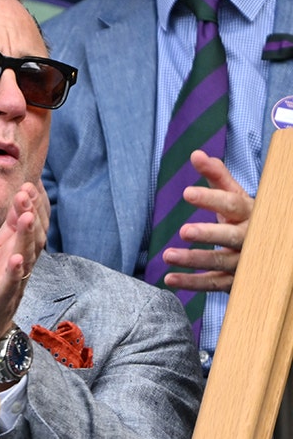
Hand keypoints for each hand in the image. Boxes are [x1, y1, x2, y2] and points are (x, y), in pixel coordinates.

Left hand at [0, 181, 45, 373]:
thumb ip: (7, 230)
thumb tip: (19, 201)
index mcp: (16, 256)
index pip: (30, 228)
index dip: (32, 207)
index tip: (31, 184)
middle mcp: (19, 269)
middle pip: (31, 240)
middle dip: (30, 215)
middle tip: (27, 191)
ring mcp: (10, 286)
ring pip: (23, 260)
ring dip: (25, 238)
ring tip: (26, 217)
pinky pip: (8, 287)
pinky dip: (12, 273)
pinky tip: (15, 260)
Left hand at [163, 150, 251, 292]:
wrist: (271, 250)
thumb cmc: (246, 217)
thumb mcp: (235, 197)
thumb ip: (216, 176)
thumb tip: (196, 154)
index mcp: (252, 213)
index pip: (233, 204)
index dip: (211, 199)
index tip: (187, 193)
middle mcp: (252, 238)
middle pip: (231, 236)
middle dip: (209, 234)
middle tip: (184, 231)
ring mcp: (245, 261)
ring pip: (220, 262)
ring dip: (194, 260)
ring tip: (168, 255)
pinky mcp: (235, 281)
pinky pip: (212, 284)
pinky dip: (191, 283)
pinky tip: (169, 279)